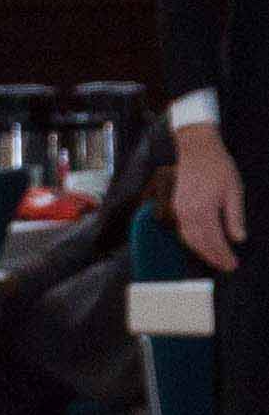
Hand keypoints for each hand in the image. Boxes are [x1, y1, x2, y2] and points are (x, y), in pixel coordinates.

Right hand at [170, 120, 246, 271]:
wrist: (196, 149)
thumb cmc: (218, 166)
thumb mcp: (234, 190)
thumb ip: (235, 216)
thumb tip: (238, 238)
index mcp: (204, 210)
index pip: (214, 241)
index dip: (223, 255)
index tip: (232, 264)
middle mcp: (188, 214)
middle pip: (200, 244)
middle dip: (213, 257)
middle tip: (225, 266)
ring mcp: (179, 211)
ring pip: (189, 239)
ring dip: (201, 252)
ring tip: (214, 259)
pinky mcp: (176, 207)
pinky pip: (183, 230)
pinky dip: (192, 241)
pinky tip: (200, 243)